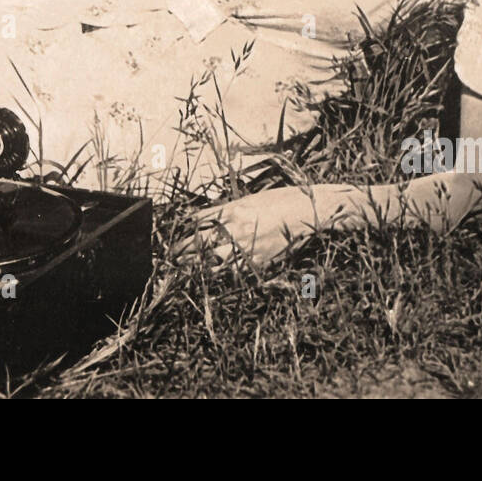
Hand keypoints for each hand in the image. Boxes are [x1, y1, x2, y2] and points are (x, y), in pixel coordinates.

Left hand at [177, 187, 321, 267]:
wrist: (313, 211)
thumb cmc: (285, 201)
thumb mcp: (253, 199)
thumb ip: (232, 209)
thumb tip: (212, 218)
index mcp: (233, 208)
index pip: (197, 220)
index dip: (182, 229)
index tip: (171, 235)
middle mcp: (235, 227)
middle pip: (198, 242)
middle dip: (180, 251)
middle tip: (168, 258)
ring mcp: (247, 246)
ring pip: (211, 261)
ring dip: (194, 268)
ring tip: (180, 273)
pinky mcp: (259, 262)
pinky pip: (232, 273)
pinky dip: (219, 277)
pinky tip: (208, 282)